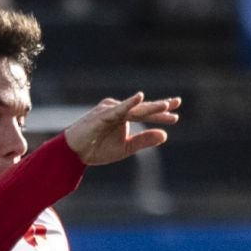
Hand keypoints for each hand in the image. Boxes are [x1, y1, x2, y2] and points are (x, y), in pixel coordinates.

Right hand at [64, 93, 179, 165]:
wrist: (73, 153)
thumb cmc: (97, 148)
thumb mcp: (125, 148)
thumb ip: (144, 141)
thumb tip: (165, 135)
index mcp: (124, 116)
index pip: (145, 113)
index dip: (160, 113)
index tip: (176, 114)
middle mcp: (118, 109)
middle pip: (142, 108)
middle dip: (159, 107)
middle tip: (176, 103)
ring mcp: (110, 110)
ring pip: (134, 109)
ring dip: (150, 107)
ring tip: (166, 106)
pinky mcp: (102, 114)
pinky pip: (118, 109)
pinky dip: (129, 103)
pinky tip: (139, 98)